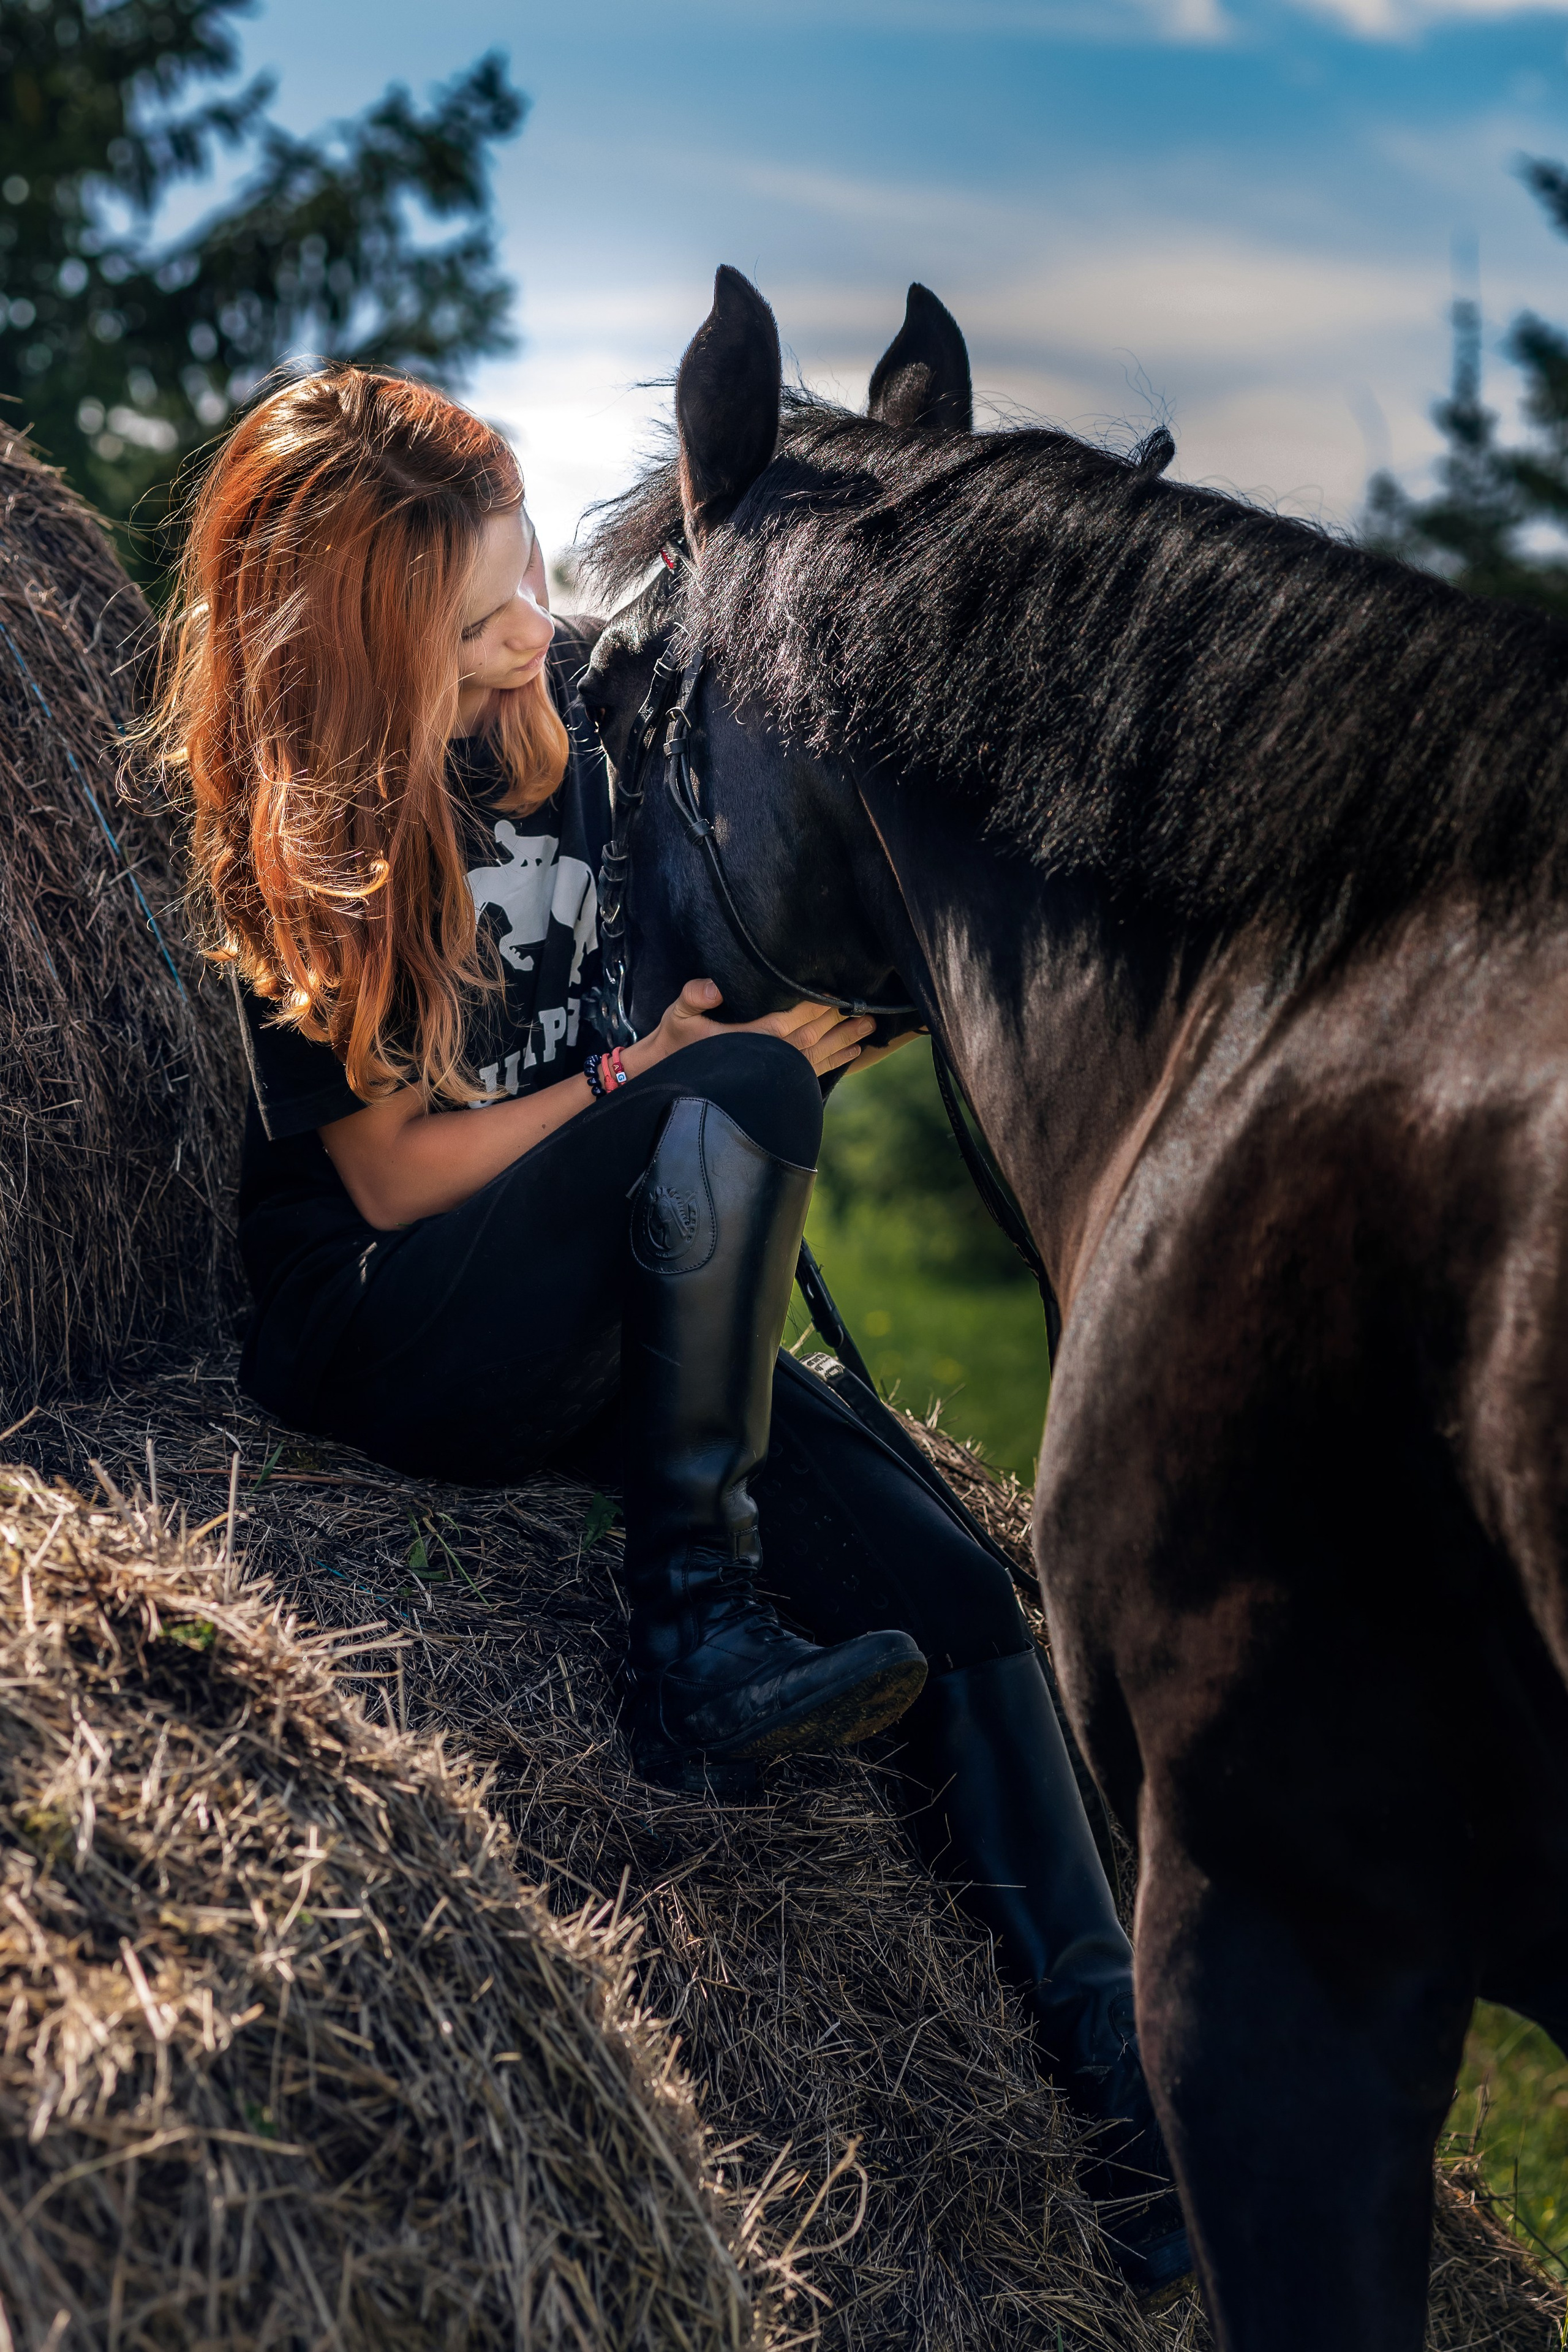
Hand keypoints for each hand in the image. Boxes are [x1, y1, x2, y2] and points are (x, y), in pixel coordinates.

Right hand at [635, 979, 875, 1078]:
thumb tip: (713, 988)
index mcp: (749, 1039)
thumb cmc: (676, 1040)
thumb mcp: (678, 1013)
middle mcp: (767, 1060)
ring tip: (869, 1029)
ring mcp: (773, 1075)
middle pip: (811, 1038)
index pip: (790, 1020)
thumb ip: (694, 996)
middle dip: (839, 1023)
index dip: (815, 1006)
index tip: (838, 993)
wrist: (667, 1077)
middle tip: (868, 1010)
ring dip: (845, 1042)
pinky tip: (852, 1053)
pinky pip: (811, 1073)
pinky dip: (834, 1062)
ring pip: (817, 1056)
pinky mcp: (775, 1084)